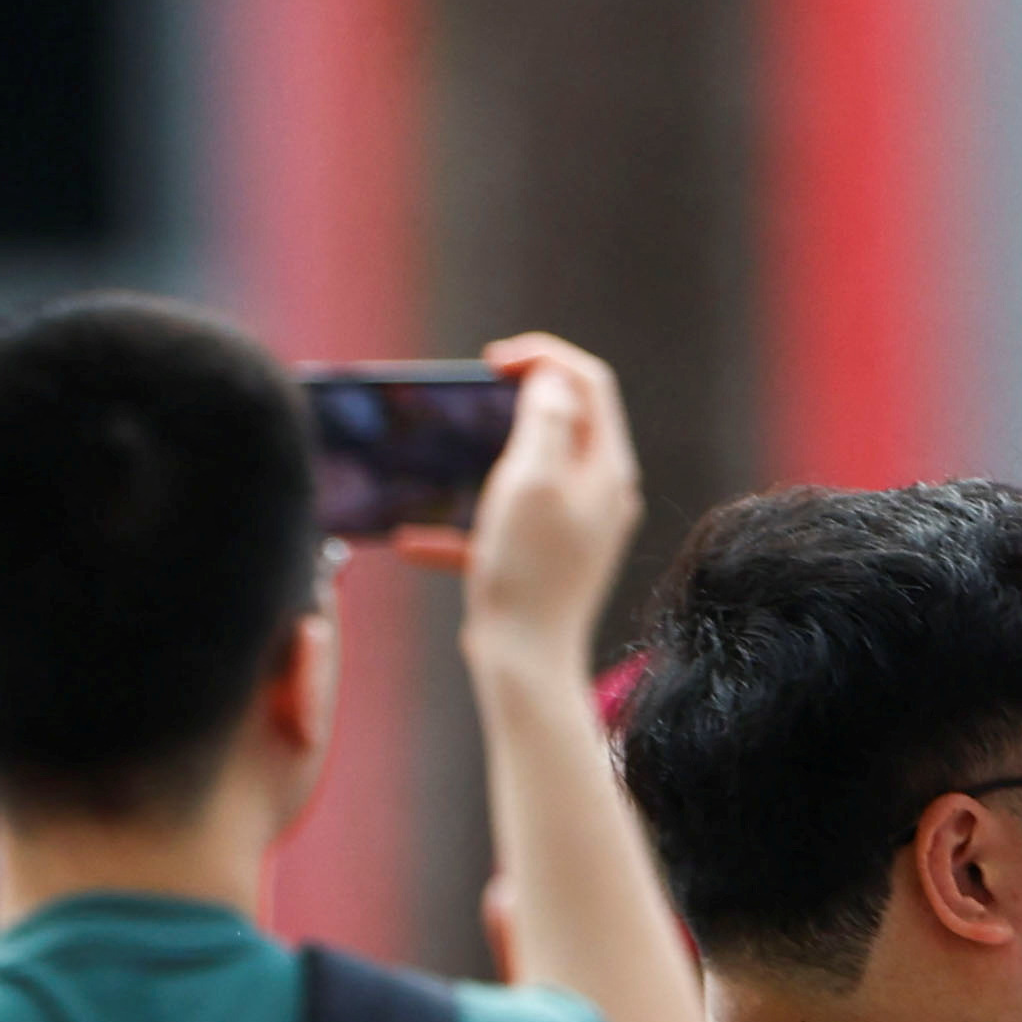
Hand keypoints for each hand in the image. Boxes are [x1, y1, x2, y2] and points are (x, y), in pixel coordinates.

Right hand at [412, 333, 643, 672]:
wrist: (526, 663)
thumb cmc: (527, 572)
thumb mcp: (533, 479)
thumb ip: (546, 417)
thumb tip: (550, 376)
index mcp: (606, 467)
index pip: (588, 382)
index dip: (543, 357)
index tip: (492, 361)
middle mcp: (602, 492)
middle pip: (566, 420)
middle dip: (515, 401)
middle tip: (471, 397)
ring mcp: (577, 527)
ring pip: (532, 470)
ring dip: (484, 459)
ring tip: (446, 462)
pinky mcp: (548, 559)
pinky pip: (505, 524)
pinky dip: (465, 523)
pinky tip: (415, 541)